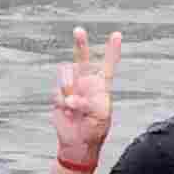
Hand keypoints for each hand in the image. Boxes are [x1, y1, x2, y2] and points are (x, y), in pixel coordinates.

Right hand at [52, 28, 120, 165]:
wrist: (77, 142)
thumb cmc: (95, 129)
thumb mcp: (100, 116)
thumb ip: (88, 103)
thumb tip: (71, 98)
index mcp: (101, 86)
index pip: (107, 65)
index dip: (112, 50)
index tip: (117, 35)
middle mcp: (86, 83)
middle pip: (82, 59)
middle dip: (80, 44)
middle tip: (79, 30)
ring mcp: (71, 88)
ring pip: (66, 76)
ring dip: (69, 88)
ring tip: (74, 106)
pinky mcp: (58, 96)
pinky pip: (57, 93)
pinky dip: (62, 102)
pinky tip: (68, 112)